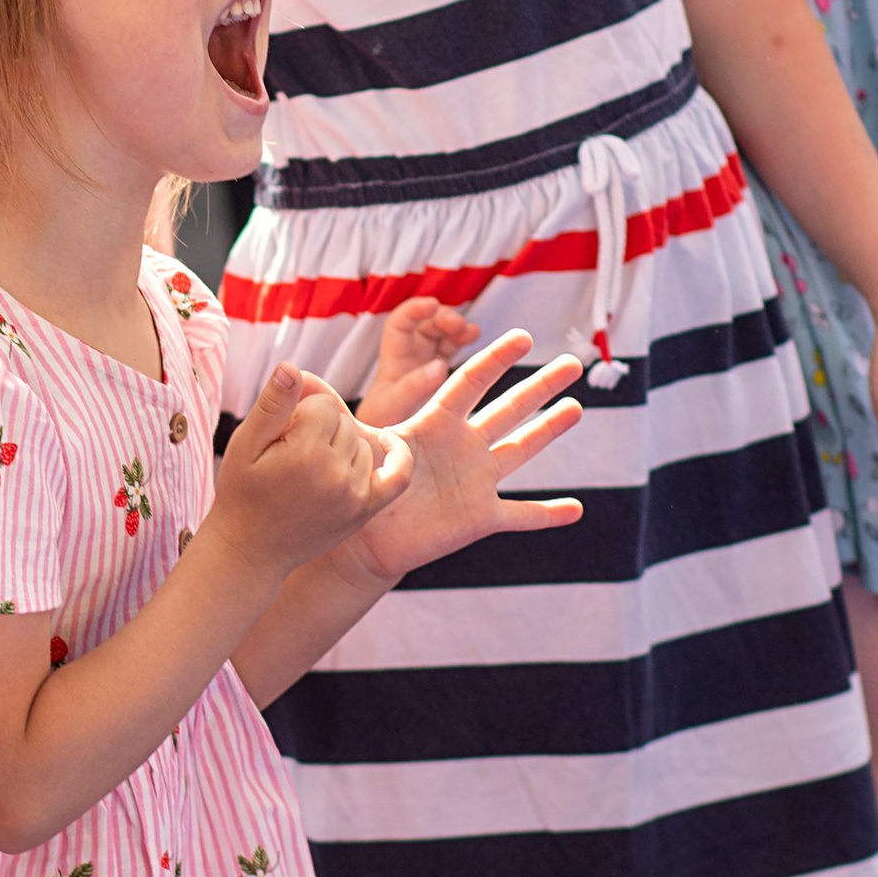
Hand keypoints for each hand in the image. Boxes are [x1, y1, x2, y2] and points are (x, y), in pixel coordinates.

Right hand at [210, 365, 407, 583]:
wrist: (250, 550)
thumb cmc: (242, 493)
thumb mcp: (245, 444)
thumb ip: (273, 404)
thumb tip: (293, 367)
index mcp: (305, 452)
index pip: (323, 404)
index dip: (300, 411)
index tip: (281, 434)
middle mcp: (336, 473)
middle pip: (344, 421)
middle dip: (320, 427)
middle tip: (292, 453)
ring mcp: (355, 494)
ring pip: (364, 443)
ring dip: (343, 444)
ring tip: (311, 465)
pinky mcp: (365, 509)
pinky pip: (398, 475)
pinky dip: (398, 455)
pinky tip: (387, 440)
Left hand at [352, 329, 587, 586]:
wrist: (364, 539)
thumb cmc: (358, 488)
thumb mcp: (355, 447)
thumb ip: (342, 417)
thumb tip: (300, 379)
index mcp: (435, 424)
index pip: (470, 383)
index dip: (495, 360)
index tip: (523, 337)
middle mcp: (463, 446)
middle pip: (509, 409)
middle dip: (541, 386)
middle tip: (573, 363)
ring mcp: (476, 480)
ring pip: (522, 449)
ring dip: (550, 430)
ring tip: (577, 408)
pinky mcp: (480, 516)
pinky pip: (521, 516)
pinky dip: (548, 514)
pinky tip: (577, 510)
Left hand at [358, 298, 479, 428]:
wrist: (390, 450)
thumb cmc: (382, 426)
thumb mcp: (393, 407)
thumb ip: (414, 387)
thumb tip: (438, 366)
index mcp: (393, 357)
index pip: (401, 322)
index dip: (415, 309)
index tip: (432, 305)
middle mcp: (410, 354)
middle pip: (426, 324)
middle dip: (443, 318)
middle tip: (459, 324)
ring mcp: (427, 362)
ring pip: (443, 334)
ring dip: (458, 327)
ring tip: (472, 332)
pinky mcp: (442, 373)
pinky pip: (454, 349)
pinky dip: (464, 340)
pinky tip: (475, 337)